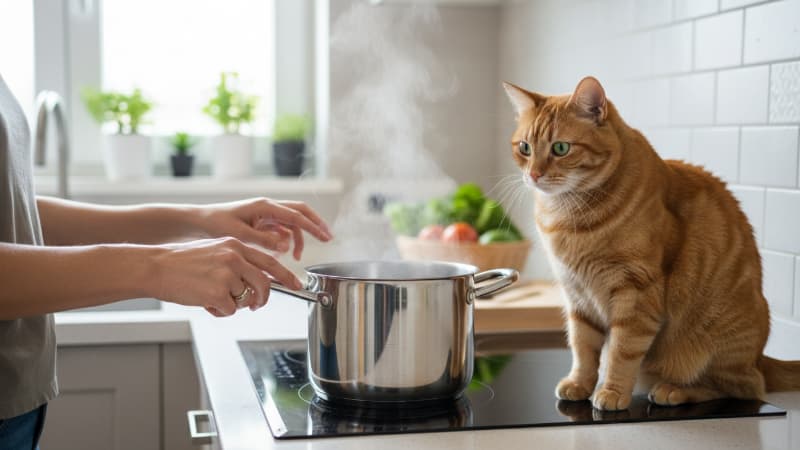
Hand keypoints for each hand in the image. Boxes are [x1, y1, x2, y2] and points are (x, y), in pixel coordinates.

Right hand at [150, 237, 303, 316]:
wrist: (155, 266)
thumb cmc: (180, 262)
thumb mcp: (214, 251)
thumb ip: (237, 262)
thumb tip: (255, 282)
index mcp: (235, 245)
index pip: (270, 262)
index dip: (286, 276)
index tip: (297, 285)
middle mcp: (235, 257)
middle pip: (264, 285)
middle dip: (262, 299)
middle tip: (256, 305)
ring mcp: (227, 275)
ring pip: (245, 299)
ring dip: (231, 304)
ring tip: (211, 296)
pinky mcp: (218, 292)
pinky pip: (230, 310)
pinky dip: (218, 311)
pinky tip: (203, 301)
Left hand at [200, 198, 332, 259]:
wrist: (199, 222)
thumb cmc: (215, 224)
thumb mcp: (240, 234)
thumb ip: (264, 240)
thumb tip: (286, 246)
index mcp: (265, 206)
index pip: (295, 215)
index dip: (312, 226)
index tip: (325, 236)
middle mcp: (268, 207)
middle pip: (300, 212)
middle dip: (315, 224)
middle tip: (327, 237)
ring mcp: (266, 213)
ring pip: (292, 222)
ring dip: (298, 238)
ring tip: (297, 256)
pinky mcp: (262, 221)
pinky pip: (281, 229)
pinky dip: (286, 240)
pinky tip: (283, 253)